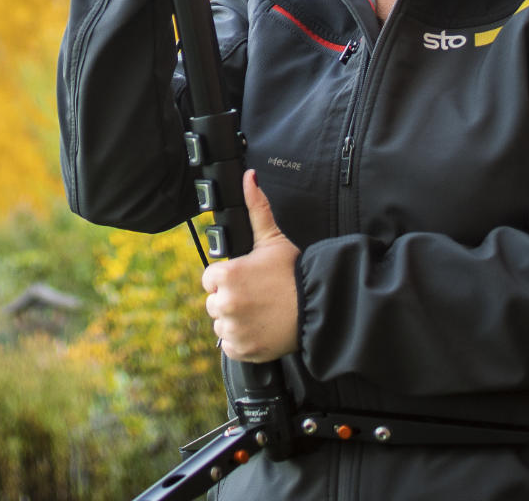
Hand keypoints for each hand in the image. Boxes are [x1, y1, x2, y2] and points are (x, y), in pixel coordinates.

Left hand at [200, 171, 299, 362]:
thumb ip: (256, 207)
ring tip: (260, 311)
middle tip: (257, 295)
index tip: (247, 279)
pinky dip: (241, 340)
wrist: (318, 307)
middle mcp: (225, 302)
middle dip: (231, 299)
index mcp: (227, 275)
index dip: (227, 277)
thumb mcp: (273, 239)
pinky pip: (230, 345)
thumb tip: (249, 178)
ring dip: (235, 320)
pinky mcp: (241, 349)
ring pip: (221, 324)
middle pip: (214, 302)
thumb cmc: (295, 274)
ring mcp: (233, 328)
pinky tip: (260, 327)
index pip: (209, 278)